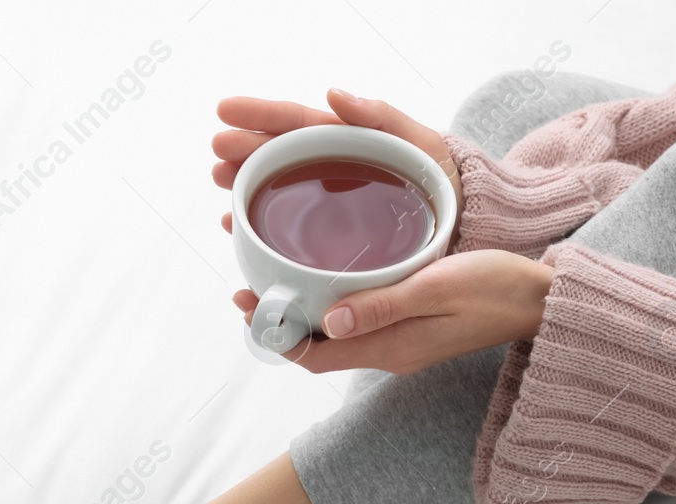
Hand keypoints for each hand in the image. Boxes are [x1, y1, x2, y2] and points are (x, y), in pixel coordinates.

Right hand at [212, 88, 463, 235]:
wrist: (460, 227)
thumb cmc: (442, 178)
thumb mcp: (421, 140)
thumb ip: (382, 117)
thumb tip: (335, 94)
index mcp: (345, 141)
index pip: (296, 123)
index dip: (260, 114)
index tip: (225, 110)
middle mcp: (327, 170)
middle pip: (275, 156)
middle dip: (242, 151)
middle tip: (216, 152)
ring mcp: (323, 203)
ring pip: (273, 190)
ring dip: (242, 186)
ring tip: (221, 184)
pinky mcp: (324, 237)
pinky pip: (283, 230)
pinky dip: (257, 228)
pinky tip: (237, 228)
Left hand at [232, 249, 554, 374]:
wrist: (544, 300)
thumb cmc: (499, 286)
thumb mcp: (438, 287)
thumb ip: (384, 305)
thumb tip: (329, 319)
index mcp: (392, 349)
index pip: (317, 356)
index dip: (277, 337)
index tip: (248, 306)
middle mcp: (390, 353)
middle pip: (319, 348)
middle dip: (281, 324)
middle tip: (247, 288)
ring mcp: (400, 343)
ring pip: (336, 336)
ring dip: (302, 315)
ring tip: (273, 280)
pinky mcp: (410, 328)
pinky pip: (357, 324)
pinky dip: (330, 306)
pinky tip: (322, 279)